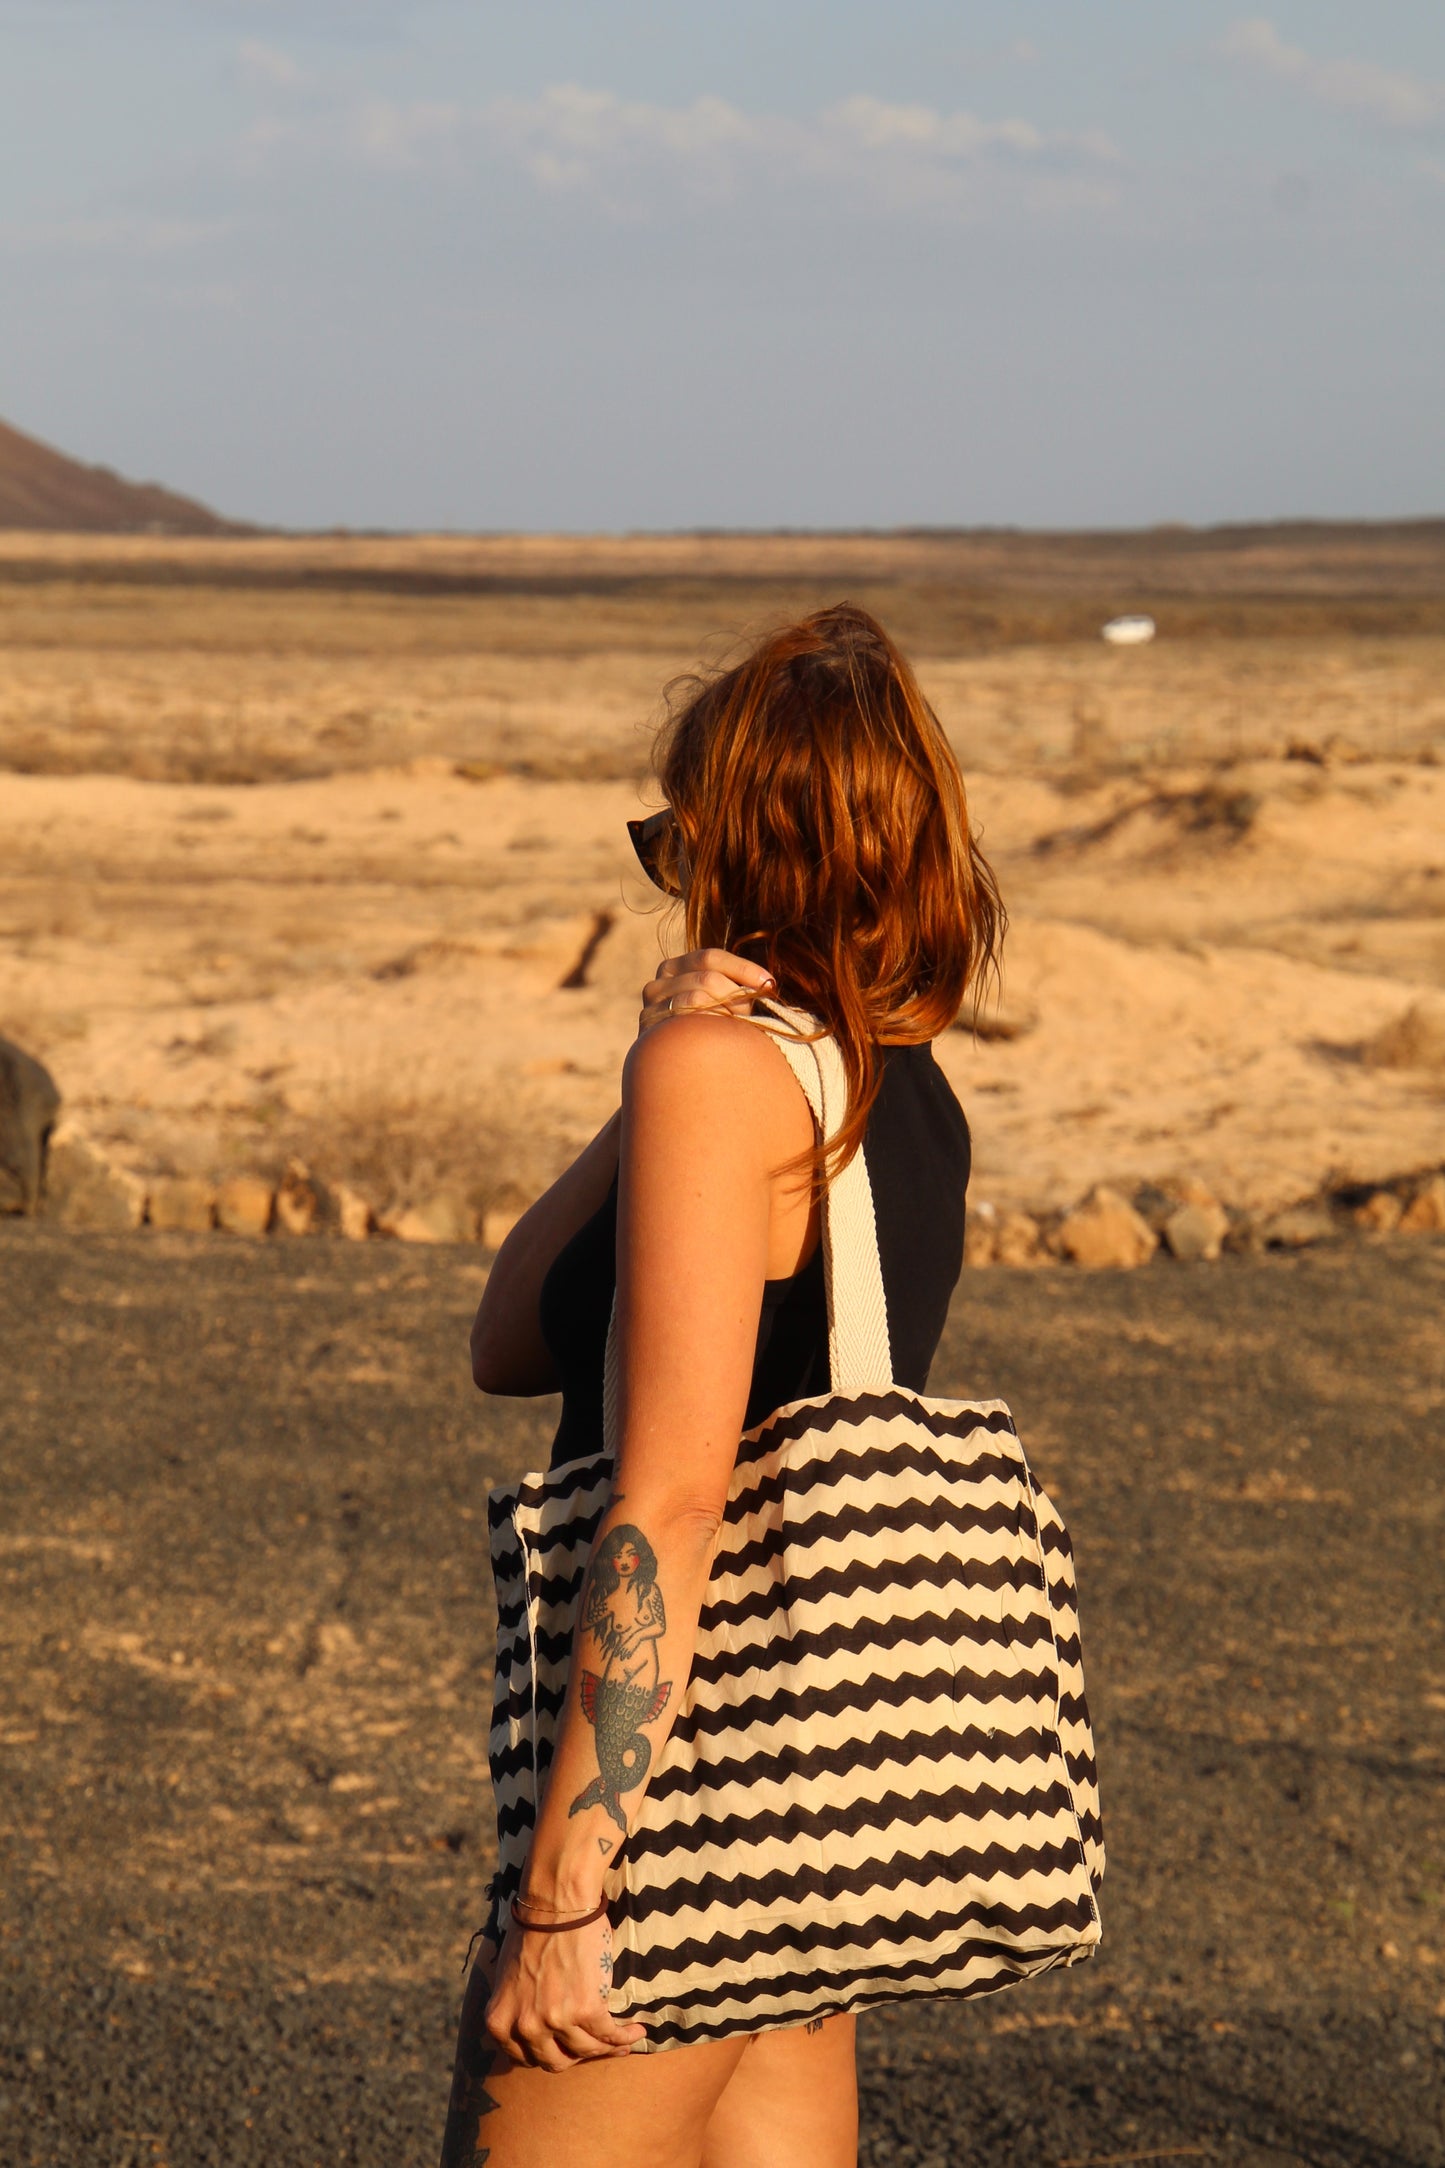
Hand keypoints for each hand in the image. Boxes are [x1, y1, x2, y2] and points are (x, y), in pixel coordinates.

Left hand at [484, 1914, 644, 2071]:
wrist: (556, 1902)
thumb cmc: (535, 1931)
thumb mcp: (509, 1979)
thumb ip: (516, 2011)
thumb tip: (537, 2033)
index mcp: (499, 2022)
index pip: (526, 2059)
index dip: (550, 2053)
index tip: (567, 2048)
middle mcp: (524, 2028)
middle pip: (556, 2061)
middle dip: (577, 2055)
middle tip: (594, 2045)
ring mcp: (555, 2021)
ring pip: (586, 2050)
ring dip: (607, 2048)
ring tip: (623, 2041)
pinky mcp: (586, 2010)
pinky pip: (610, 2035)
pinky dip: (626, 2037)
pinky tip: (636, 2031)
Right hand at [639, 948, 776, 1035]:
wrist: (672, 1073)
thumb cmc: (707, 1033)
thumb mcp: (717, 1002)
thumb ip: (732, 987)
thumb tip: (768, 983)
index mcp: (675, 968)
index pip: (710, 958)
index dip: (743, 968)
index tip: (769, 983)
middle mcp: (657, 984)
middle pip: (707, 978)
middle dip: (736, 995)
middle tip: (750, 1015)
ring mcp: (650, 1007)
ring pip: (697, 998)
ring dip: (724, 1013)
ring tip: (734, 1029)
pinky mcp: (650, 1029)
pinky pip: (685, 1021)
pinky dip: (708, 1026)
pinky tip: (717, 1038)